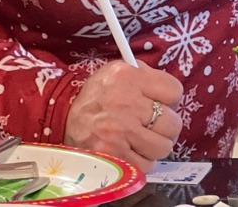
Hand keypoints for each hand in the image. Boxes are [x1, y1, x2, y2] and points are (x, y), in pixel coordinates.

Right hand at [64, 60, 183, 172]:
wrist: (63, 117)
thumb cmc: (96, 95)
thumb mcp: (116, 71)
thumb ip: (143, 75)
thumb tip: (169, 90)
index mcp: (129, 77)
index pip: (174, 90)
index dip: (170, 98)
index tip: (162, 102)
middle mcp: (126, 103)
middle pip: (172, 123)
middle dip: (166, 126)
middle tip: (155, 124)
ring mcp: (121, 132)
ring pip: (163, 147)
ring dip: (156, 145)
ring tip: (143, 138)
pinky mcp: (115, 155)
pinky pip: (147, 165)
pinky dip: (143, 161)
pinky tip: (132, 150)